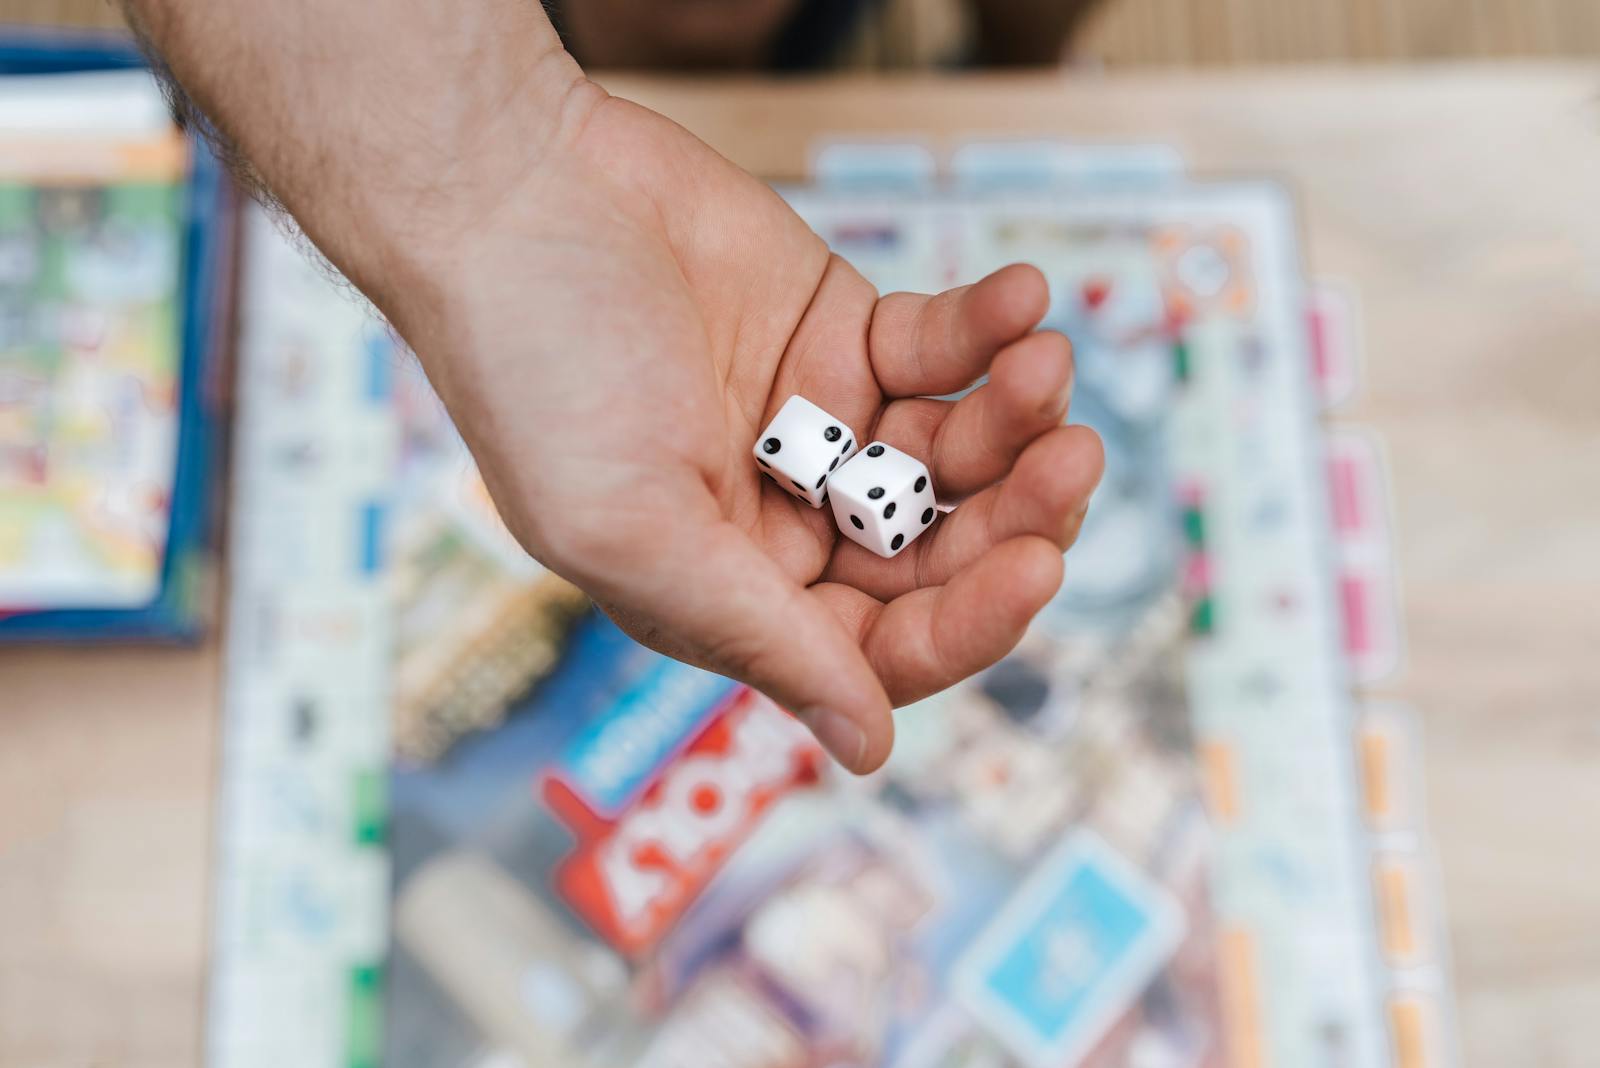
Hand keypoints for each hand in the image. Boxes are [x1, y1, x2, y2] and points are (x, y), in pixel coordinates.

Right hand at [385, 82, 1104, 772]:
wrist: (510, 196)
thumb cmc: (536, 372)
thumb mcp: (635, 528)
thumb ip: (761, 636)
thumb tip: (869, 753)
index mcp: (736, 594)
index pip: (883, 645)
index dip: (968, 621)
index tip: (1033, 566)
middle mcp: (790, 522)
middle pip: (944, 554)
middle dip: (1019, 516)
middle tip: (1071, 457)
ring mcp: (826, 427)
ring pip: (963, 456)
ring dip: (1020, 419)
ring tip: (1042, 364)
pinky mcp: (846, 333)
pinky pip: (945, 350)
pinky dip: (993, 331)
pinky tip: (1022, 299)